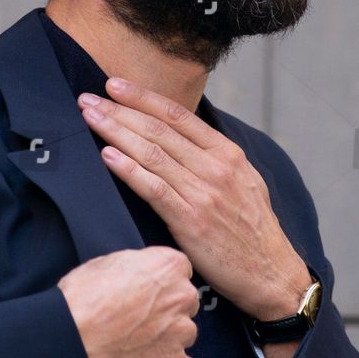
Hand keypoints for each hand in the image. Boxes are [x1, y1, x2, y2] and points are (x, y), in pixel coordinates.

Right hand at [57, 246, 200, 357]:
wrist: (73, 331)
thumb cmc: (84, 294)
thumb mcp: (110, 261)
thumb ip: (138, 267)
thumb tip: (140, 275)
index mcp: (170, 266)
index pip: (180, 272)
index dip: (161, 283)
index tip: (146, 292)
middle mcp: (183, 296)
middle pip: (186, 303)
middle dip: (168, 310)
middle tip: (140, 319)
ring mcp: (181, 330)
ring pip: (187, 334)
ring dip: (170, 338)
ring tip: (141, 343)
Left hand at [78, 78, 310, 321]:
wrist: (270, 273)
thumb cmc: (253, 230)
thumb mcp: (244, 181)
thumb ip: (214, 158)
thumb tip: (181, 138)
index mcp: (228, 153)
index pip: (178, 115)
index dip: (143, 97)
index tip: (114, 85)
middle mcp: (216, 167)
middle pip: (158, 130)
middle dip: (119, 110)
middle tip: (88, 98)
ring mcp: (203, 193)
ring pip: (151, 153)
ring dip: (116, 132)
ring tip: (89, 118)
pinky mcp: (191, 220)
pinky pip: (153, 188)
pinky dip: (128, 169)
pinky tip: (107, 155)